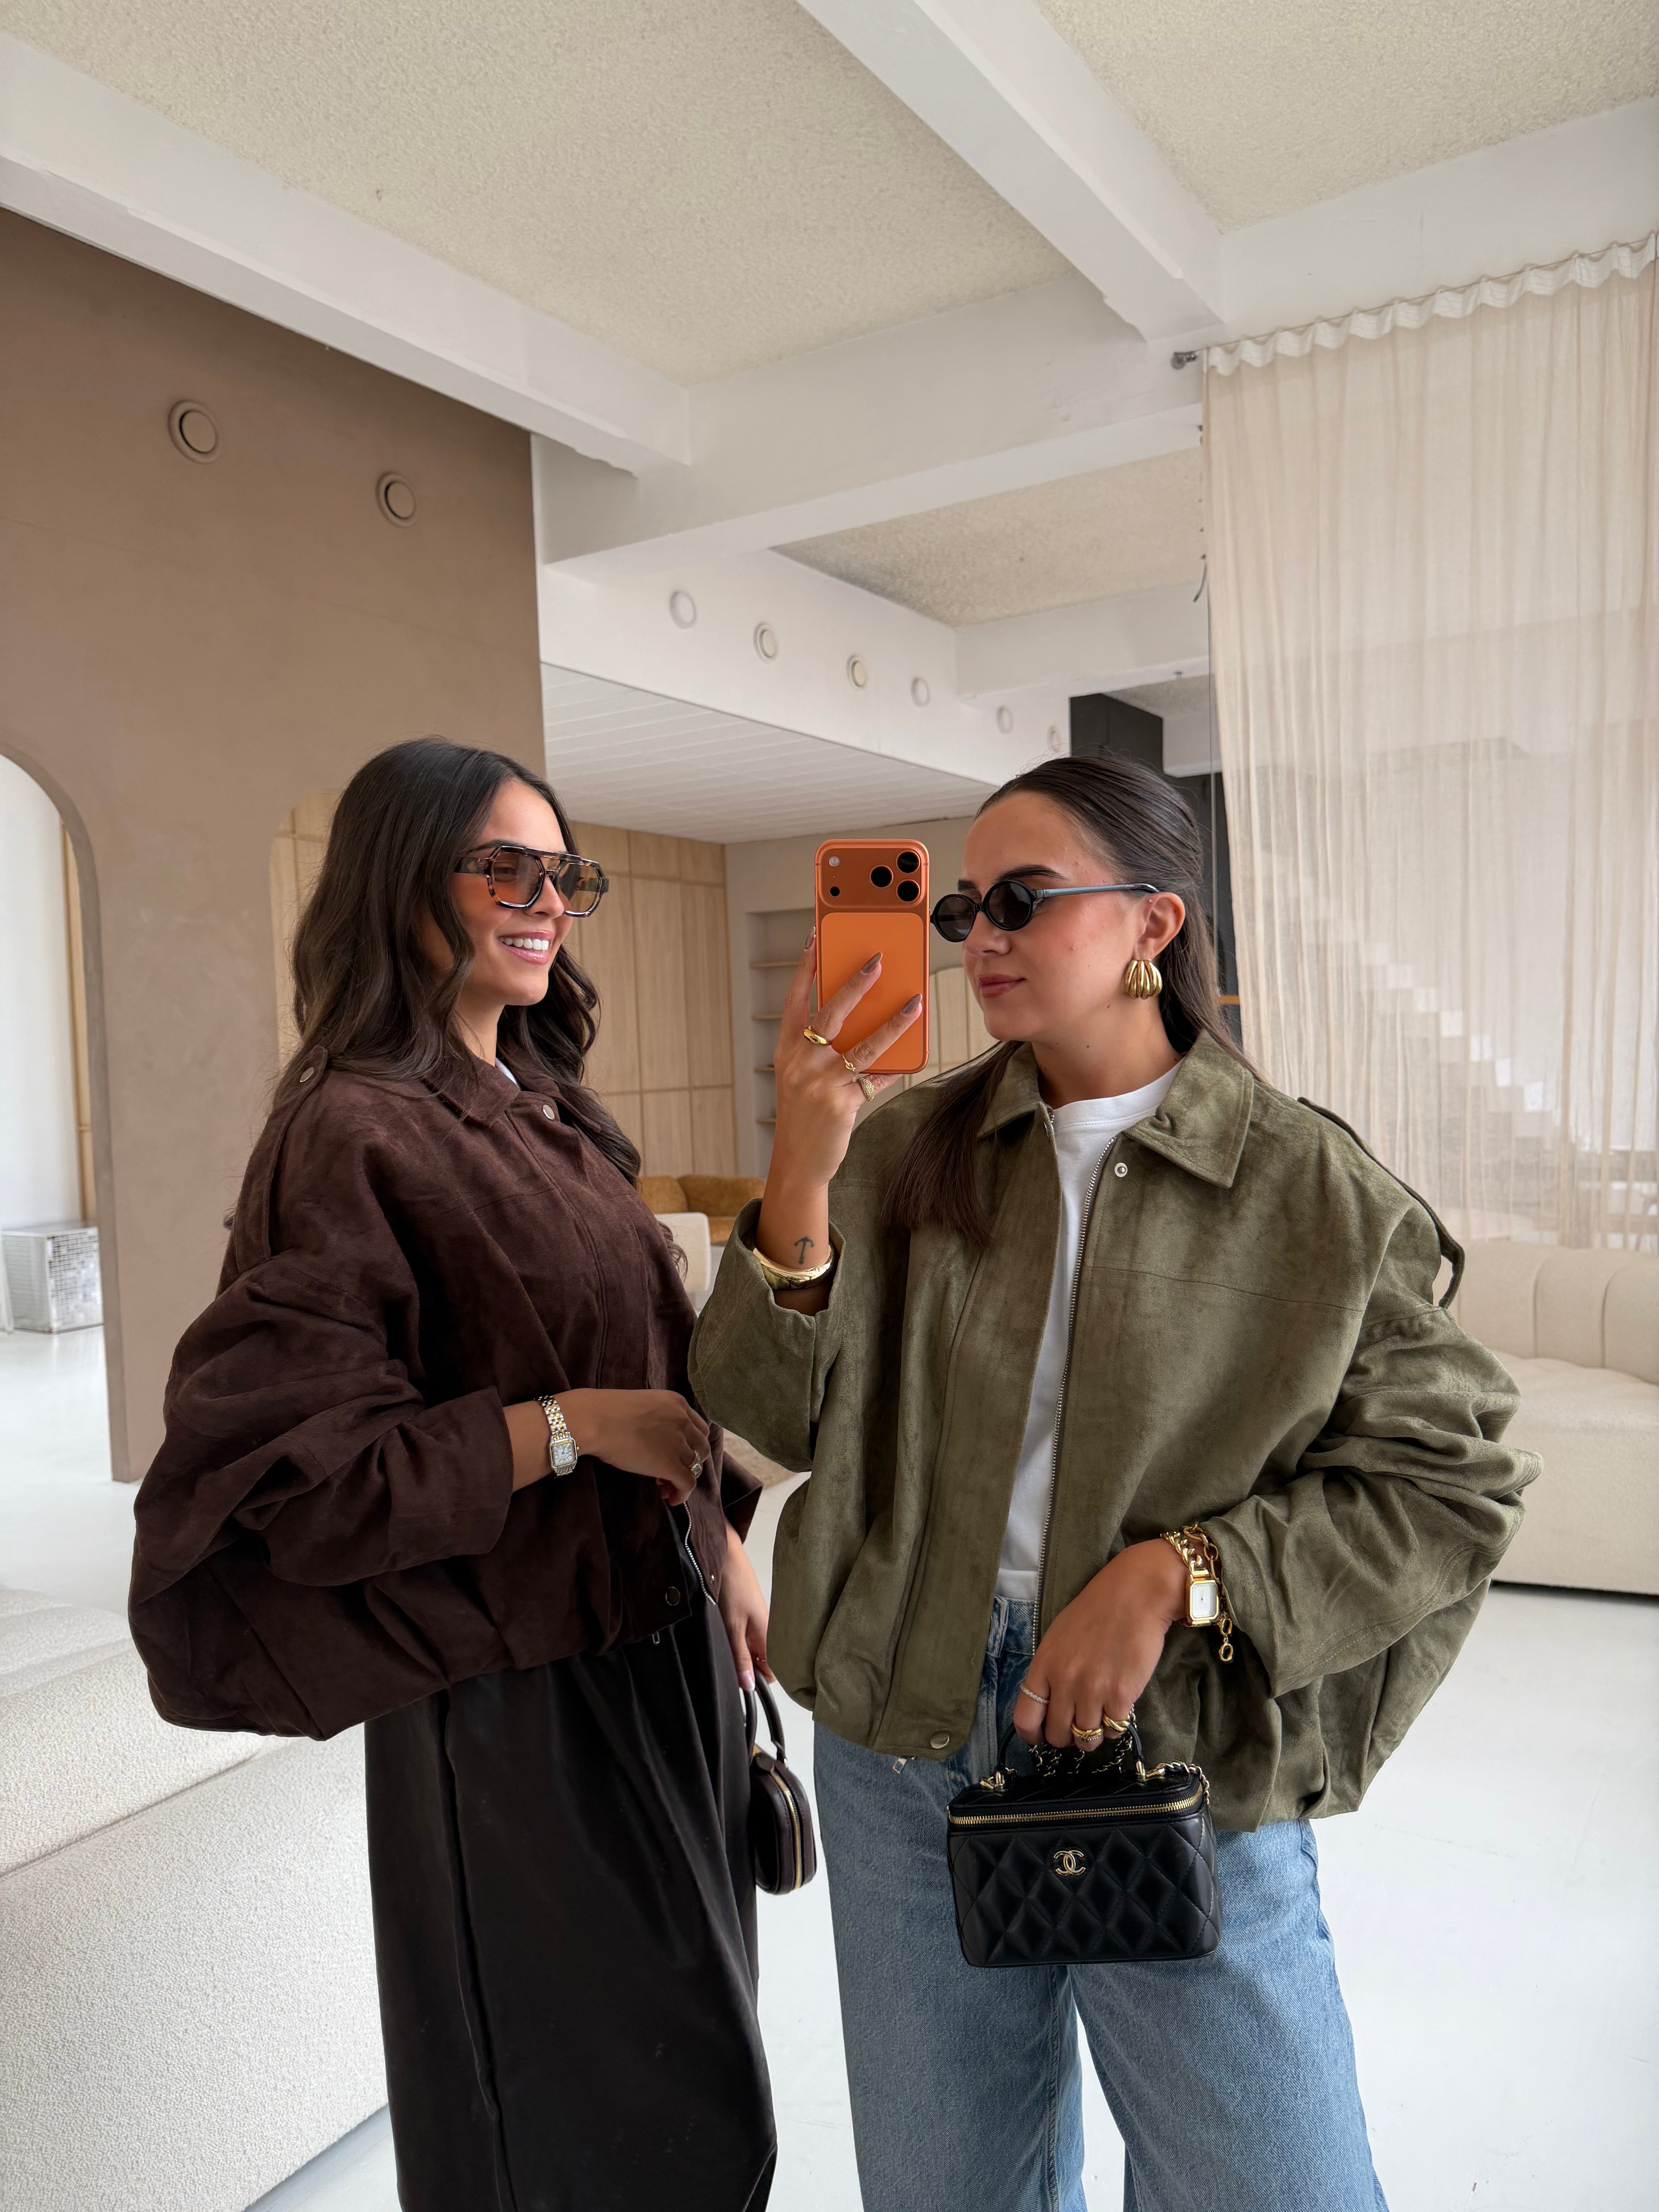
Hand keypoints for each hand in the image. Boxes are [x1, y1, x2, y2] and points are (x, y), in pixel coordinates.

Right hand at [545, 1388, 709, 1504]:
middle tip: (671, 1472)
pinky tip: (670, 1499)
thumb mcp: (643, 1406)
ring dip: (681, 1479)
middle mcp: (683, 1421)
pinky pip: (686, 1484)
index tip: (678, 1455)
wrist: (595, 1420)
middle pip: (700, 1448)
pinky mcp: (669, 1464)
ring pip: (693, 1467)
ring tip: (665, 1487)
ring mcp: (678, 1442)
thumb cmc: (607, 1411)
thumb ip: (658, 1419)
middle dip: (690, 1462)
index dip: (691, 1445)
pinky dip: (682, 1494)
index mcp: (677, 1403)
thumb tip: (656, 1442)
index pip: (699, 1428)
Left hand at [717, 1522, 773, 1690]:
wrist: (723, 1552)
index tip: (742, 1686)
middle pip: (760, 1660)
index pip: (771, 1670)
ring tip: (720, 1650)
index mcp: (767, 1634)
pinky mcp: (743, 1611)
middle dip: (746, 1668)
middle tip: (726, 1667)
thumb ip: (740, 1656)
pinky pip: (742, 1635)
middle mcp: (764, 1629)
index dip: (759, 1680)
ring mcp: (754, 1620)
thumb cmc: (731, 1585)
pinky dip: (732, 1639)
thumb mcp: (732, 1626)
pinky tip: (719, 1636)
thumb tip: (749, 1686)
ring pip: (749, 1648)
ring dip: (737, 1653)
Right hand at [767, 935, 922, 1193]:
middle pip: (830, 1014)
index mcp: (787, 1051)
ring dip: (894, 1023)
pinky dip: (896, 1065)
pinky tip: (914, 1054)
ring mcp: (821, 1083)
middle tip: (877, 961)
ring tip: (915, 1003)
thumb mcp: (800, 1076)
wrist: (798, 1161)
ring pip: (864, 1045)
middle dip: (855, 985)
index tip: (815, 939)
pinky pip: (876, 1078)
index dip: (805, 969)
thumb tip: (863, 1017)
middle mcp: (801, 1063)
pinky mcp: (842, 1104)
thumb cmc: (803, 1114)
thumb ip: (821, 1048)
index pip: (794, 1000)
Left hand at [1013, 1540, 1188, 1749]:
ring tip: (1101, 1716)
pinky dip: (1116, 1726)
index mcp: (1043, 1666)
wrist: (1134, 1596)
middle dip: (1067, 1736)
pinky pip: (1113, 1731)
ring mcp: (1092, 1691)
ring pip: (1086, 1740)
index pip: (1025, 1719)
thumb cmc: (1095, 1612)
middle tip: (1078, 1723)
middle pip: (1057, 1735)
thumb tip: (1048, 1705)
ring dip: (1093, 1734)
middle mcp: (1063, 1683)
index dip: (1033, 1735)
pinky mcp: (1121, 1696)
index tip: (1042, 1737)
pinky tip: (1119, 1707)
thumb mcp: (1058, 1639)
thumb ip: (1050, 1672)